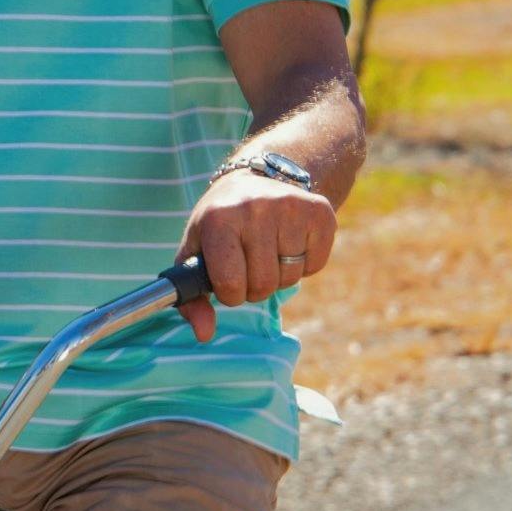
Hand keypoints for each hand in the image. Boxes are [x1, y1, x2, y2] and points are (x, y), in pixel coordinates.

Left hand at [176, 172, 338, 343]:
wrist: (260, 176)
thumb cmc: (221, 224)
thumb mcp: (196, 252)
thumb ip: (191, 297)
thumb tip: (204, 334)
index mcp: (218, 219)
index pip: (230, 284)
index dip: (230, 292)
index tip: (228, 277)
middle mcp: (254, 208)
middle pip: (263, 285)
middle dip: (255, 285)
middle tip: (249, 261)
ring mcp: (290, 207)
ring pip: (289, 278)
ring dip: (279, 274)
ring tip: (268, 248)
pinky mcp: (320, 212)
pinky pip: (315, 266)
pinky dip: (304, 264)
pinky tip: (290, 241)